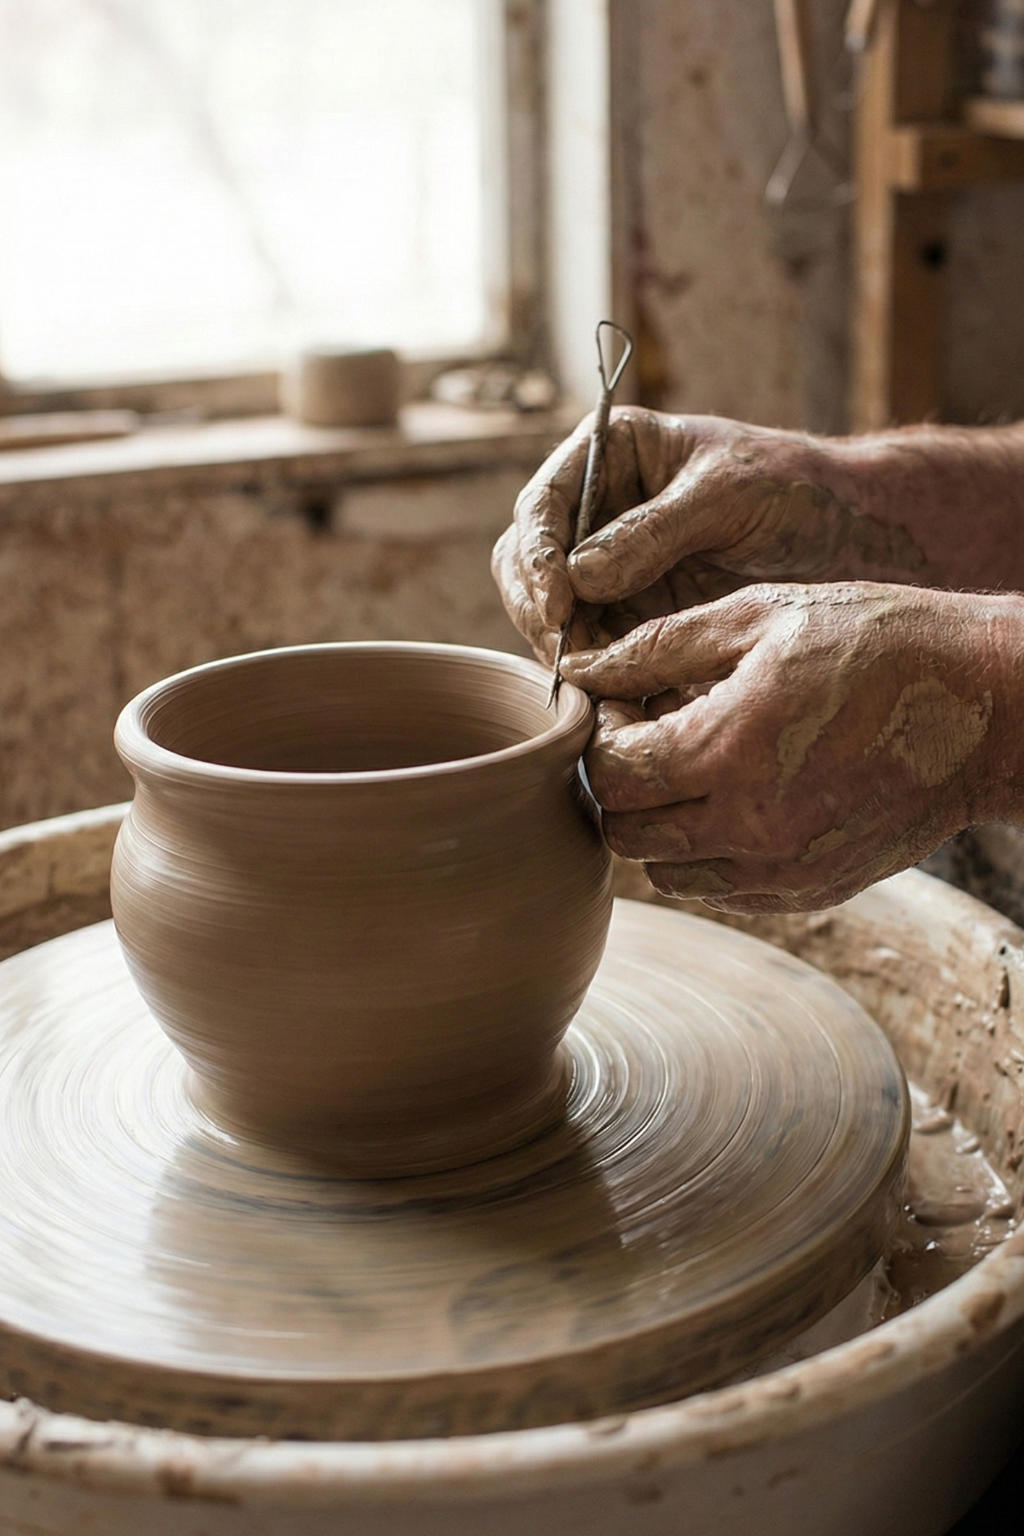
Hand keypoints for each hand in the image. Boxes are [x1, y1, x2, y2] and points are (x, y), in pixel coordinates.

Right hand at [492, 408, 932, 663]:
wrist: (860, 542)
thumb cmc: (801, 493)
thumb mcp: (730, 495)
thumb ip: (653, 531)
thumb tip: (578, 577)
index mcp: (609, 458)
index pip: (541, 508)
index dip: (537, 557)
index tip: (560, 602)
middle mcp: (596, 518)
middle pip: (526, 570)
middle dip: (539, 614)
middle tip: (568, 657)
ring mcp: (611, 578)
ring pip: (551, 623)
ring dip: (563, 655)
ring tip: (595, 685)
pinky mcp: (634, 629)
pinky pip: (593, 659)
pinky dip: (595, 683)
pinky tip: (616, 703)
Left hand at [560, 582, 1021, 913]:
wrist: (984, 707)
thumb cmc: (875, 643)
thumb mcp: (760, 617)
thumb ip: (657, 646)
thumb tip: (580, 667)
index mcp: (728, 750)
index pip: (610, 773)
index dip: (599, 737)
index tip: (621, 705)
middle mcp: (749, 826)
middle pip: (625, 832)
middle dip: (619, 784)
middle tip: (646, 736)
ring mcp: (782, 870)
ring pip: (665, 871)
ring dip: (659, 823)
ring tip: (692, 767)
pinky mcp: (811, 892)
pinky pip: (722, 890)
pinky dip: (708, 853)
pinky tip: (737, 796)